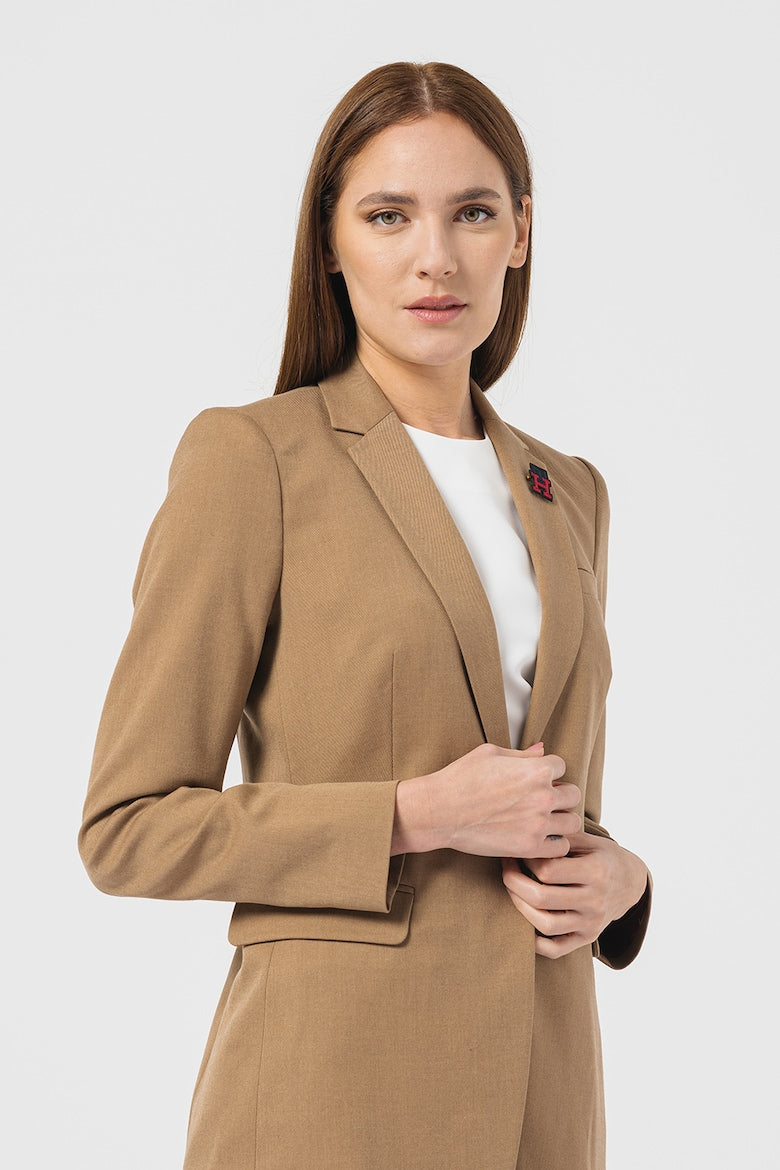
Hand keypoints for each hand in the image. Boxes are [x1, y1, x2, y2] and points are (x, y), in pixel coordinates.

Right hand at [391, 741, 580, 857]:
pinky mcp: (529, 847)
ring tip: (543, 820)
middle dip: (559, 795)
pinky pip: (561, 847)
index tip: (534, 779)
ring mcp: (538, 824)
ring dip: (560, 820)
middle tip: (541, 800)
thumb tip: (542, 749)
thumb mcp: (490, 754)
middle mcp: (543, 796)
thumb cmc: (461, 778)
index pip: (562, 766)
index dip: (548, 771)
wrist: (439, 811)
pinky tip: (537, 838)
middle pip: (573, 794)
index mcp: (536, 770)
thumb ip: (522, 754)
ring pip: (573, 822)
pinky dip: (553, 844)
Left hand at [501, 831, 647, 958]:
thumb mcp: (588, 840)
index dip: (526, 861)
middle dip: (514, 883)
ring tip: (513, 891)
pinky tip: (525, 923)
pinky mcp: (587, 938)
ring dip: (520, 908)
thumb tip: (524, 838)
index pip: (548, 871)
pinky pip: (556, 949)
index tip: (518, 852)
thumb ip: (560, 840)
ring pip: (545, 925)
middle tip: (506, 870)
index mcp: (596, 872)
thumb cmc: (603, 856)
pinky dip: (535, 942)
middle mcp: (595, 900)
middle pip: (542, 898)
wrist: (631, 882)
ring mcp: (591, 922)